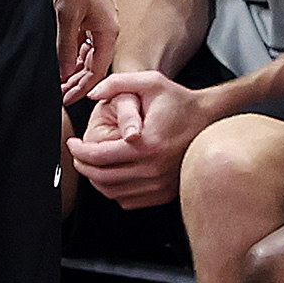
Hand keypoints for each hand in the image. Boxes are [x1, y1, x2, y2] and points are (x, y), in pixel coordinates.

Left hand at [52, 0, 116, 103]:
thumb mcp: (66, 16)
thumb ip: (65, 47)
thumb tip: (64, 74)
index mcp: (107, 33)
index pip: (97, 71)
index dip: (81, 88)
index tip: (65, 99)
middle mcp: (108, 30)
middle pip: (95, 65)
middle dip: (77, 81)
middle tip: (59, 94)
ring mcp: (102, 22)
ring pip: (90, 53)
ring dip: (75, 68)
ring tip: (59, 80)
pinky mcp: (95, 14)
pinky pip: (87, 41)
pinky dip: (75, 52)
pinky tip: (64, 58)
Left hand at [64, 67, 219, 208]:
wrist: (210, 120)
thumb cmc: (179, 101)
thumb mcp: (150, 81)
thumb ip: (117, 83)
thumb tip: (92, 94)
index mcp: (146, 144)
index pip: (99, 156)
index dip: (79, 151)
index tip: (72, 143)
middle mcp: (153, 168)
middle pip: (102, 177)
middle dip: (83, 166)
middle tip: (78, 155)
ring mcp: (160, 184)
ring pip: (113, 192)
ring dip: (97, 179)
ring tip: (93, 164)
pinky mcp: (164, 193)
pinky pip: (128, 201)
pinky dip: (115, 190)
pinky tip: (114, 174)